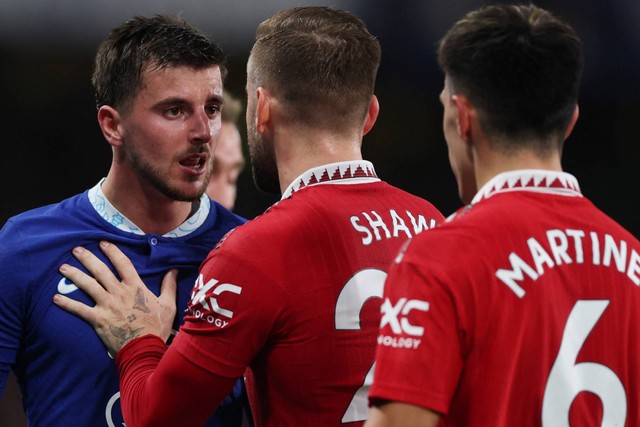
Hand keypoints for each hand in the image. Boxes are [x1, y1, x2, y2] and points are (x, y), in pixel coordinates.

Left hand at [53, 241, 177, 355]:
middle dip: (88, 258)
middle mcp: (119, 292)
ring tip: (63, 267)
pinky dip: (67, 303)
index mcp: (135, 287)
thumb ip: (169, 285)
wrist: (145, 348)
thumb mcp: (168, 304)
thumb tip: (174, 269)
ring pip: (88, 286)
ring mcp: (107, 305)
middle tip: (76, 249)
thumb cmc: (157, 327)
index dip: (112, 251)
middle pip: (100, 271)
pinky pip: (79, 309)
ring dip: (74, 275)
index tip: (103, 243)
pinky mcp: (97, 319)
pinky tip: (56, 298)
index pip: (122, 263)